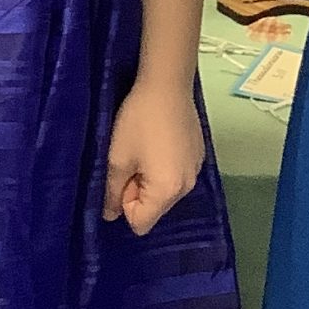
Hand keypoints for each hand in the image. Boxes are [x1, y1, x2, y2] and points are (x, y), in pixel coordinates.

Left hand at [104, 80, 203, 233]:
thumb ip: (112, 192)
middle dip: (138, 193)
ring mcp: (196, 171)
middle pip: (156, 209)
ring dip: (151, 180)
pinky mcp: (198, 156)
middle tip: (131, 160)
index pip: (141, 223)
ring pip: (165, 192)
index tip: (123, 177)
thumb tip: (110, 215)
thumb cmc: (138, 121)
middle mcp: (187, 187)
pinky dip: (165, 167)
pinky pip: (177, 175)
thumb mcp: (117, 158)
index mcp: (167, 191)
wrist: (167, 84)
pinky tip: (160, 141)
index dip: (125, 204)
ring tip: (145, 149)